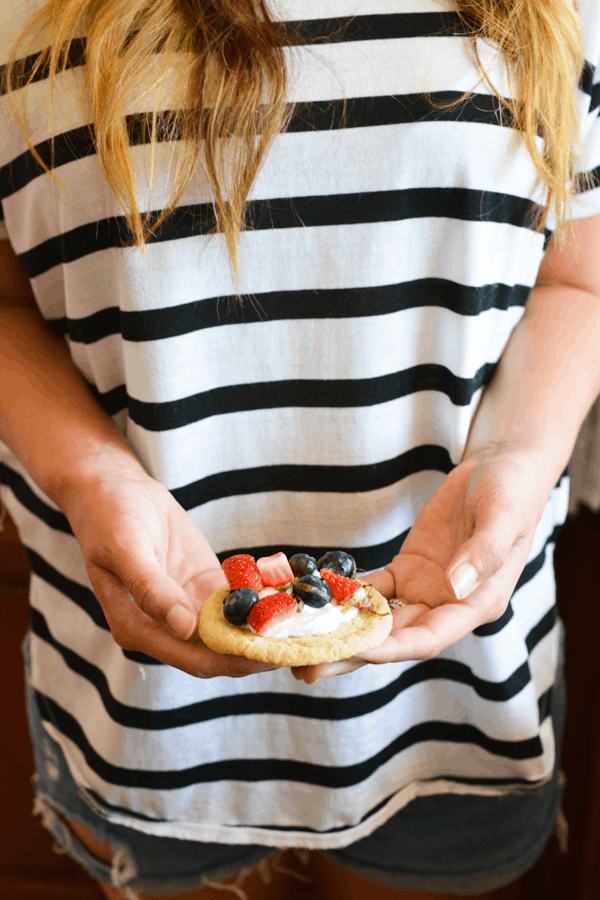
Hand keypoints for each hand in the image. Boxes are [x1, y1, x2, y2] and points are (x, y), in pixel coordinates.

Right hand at [61, 452, 280, 678]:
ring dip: (263, 632)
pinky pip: (236, 602)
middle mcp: (164, 627)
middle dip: (256, 652)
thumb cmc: (109, 517)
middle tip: (299, 646)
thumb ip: (152, 590)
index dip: (233, 660)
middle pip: (218, 651)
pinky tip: (290, 601)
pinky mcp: (203, 586)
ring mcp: (187, 607)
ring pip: (231, 630)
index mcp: (137, 629)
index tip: (269, 657)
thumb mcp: (126, 549)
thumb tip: (185, 627)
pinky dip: (260, 604)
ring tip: (304, 629)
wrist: (113, 488)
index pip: (193, 658)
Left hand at [292, 448, 552, 684]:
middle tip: (305, 667)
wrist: (501, 466)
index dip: (390, 649)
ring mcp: (426, 589)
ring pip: (378, 620)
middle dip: (351, 654)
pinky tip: (314, 601)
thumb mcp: (502, 517)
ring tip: (296, 645)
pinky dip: (346, 596)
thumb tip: (456, 587)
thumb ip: (483, 553)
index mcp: (477, 604)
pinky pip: (374, 589)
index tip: (352, 651)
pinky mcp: (409, 569)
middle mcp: (449, 605)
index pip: (428, 638)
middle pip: (395, 639)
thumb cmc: (512, 491)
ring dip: (342, 633)